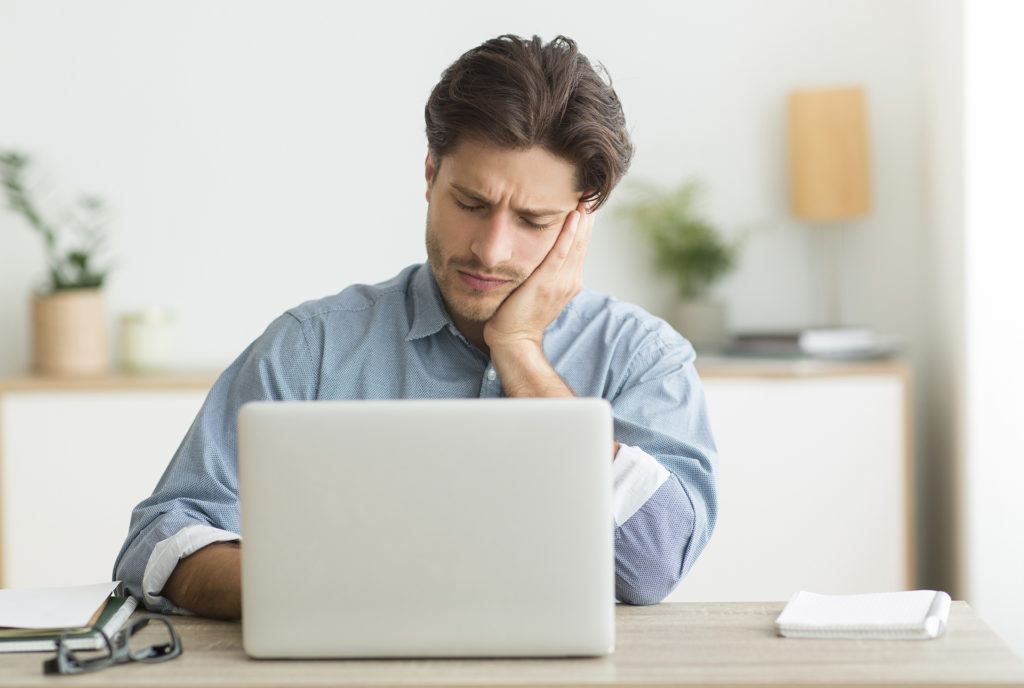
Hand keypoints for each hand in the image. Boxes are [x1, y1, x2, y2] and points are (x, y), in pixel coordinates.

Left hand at [483, 199, 593, 350]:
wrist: (514, 340)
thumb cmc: (518, 316)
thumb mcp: (537, 290)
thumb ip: (544, 273)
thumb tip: (541, 255)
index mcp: (568, 280)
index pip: (579, 245)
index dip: (585, 223)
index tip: (586, 200)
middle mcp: (569, 280)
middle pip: (582, 241)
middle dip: (587, 215)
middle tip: (591, 188)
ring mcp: (561, 282)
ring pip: (575, 244)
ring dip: (582, 218)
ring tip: (586, 195)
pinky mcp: (547, 282)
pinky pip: (561, 253)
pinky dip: (568, 234)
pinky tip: (574, 216)